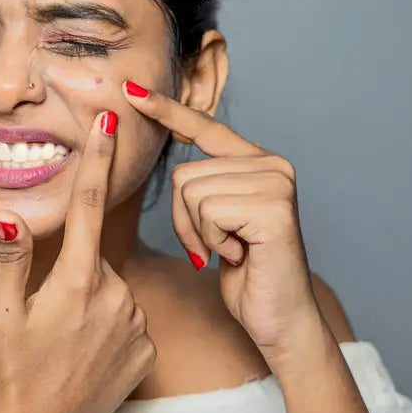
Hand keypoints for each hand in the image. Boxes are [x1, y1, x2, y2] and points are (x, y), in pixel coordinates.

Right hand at [0, 111, 156, 412]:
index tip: (111, 119)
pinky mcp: (149, 348)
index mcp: (76, 281)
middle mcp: (115, 296)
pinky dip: (108, 325)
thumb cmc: (12, 374)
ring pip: (110, 288)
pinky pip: (127, 317)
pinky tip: (86, 350)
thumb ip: (10, 259)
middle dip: (71, 272)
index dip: (97, 159)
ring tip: (63, 339)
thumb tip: (13, 214)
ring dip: (89, 300)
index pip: (88, 205)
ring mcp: (136, 323)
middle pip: (93, 257)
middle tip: (45, 315)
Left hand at [121, 79, 320, 367]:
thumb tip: (172, 158)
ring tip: (229, 250)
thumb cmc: (246, 273)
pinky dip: (212, 241)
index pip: (205, 127)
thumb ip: (204, 184)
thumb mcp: (217, 220)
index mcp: (258, 162)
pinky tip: (238, 255)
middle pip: (184, 173)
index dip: (166, 110)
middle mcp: (272, 164)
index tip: (131, 92)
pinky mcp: (273, 206)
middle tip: (217, 246)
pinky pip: (207, 211)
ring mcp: (275, 182)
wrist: (280, 320)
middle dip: (185, 219)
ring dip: (198, 233)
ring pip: (191, 192)